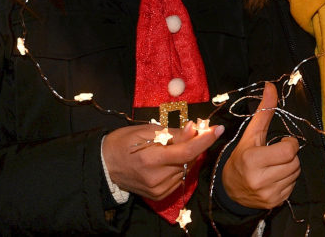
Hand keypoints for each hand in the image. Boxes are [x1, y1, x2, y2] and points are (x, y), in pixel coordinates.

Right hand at [103, 120, 224, 199]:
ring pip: (185, 169)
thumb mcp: (147, 131)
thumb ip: (173, 133)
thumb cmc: (125, 142)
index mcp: (152, 158)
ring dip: (185, 157)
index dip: (205, 140)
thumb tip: (195, 129)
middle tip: (189, 132)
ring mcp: (158, 189)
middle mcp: (157, 178)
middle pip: (188, 160)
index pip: (187, 151)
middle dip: (193, 145)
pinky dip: (178, 168)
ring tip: (168, 148)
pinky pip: (178, 179)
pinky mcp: (158, 196)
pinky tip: (166, 162)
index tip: (218, 129)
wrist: (106, 165)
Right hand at [221, 82, 299, 208]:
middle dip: (289, 155)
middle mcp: (260, 180)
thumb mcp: (250, 134)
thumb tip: (271, 86)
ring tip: (275, 165)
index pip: (289, 150)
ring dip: (290, 167)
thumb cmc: (241, 157)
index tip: (280, 142)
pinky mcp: (274, 203)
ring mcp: (268, 194)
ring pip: (296, 174)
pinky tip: (275, 177)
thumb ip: (264, 111)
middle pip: (294, 162)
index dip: (288, 143)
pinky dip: (287, 180)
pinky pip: (293, 187)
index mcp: (252, 160)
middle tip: (276, 154)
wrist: (230, 189)